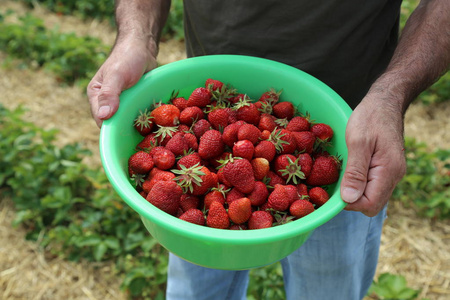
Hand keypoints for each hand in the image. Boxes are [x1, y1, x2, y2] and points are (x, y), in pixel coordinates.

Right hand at [87, 38, 157, 126]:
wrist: (142, 48)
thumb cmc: (126, 58)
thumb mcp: (116, 75)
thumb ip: (109, 94)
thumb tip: (103, 116)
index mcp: (96, 97)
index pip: (102, 121)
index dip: (113, 129)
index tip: (128, 134)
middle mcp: (107, 103)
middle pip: (116, 124)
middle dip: (128, 130)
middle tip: (144, 136)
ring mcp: (122, 104)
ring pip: (128, 122)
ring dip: (139, 127)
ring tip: (153, 132)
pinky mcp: (134, 103)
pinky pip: (139, 116)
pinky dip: (147, 120)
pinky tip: (158, 124)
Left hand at [340, 95, 406, 216]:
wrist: (384, 102)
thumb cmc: (370, 117)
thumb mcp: (358, 142)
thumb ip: (355, 172)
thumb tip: (349, 199)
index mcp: (388, 171)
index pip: (370, 205)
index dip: (349, 202)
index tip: (333, 189)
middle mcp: (394, 177)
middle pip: (371, 204)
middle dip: (351, 199)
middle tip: (335, 181)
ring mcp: (391, 174)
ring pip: (371, 196)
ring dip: (354, 191)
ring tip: (341, 174)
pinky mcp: (386, 169)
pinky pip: (372, 185)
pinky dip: (359, 183)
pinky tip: (349, 170)